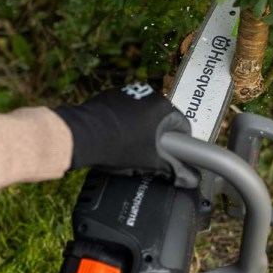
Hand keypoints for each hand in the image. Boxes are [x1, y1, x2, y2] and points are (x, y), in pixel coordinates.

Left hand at [54, 84, 198, 187]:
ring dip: (140, 129)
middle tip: (148, 155)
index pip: (182, 127)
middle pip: (162, 120)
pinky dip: (123, 122)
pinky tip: (115, 137)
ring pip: (142, 115)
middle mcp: (148, 94)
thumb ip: (173, 169)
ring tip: (129, 147)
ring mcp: (127, 93)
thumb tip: (190, 179)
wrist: (82, 136)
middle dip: (157, 137)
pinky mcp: (110, 96)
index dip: (179, 145)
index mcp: (162, 107)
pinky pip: (124, 110)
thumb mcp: (150, 162)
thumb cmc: (118, 146)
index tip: (172, 156)